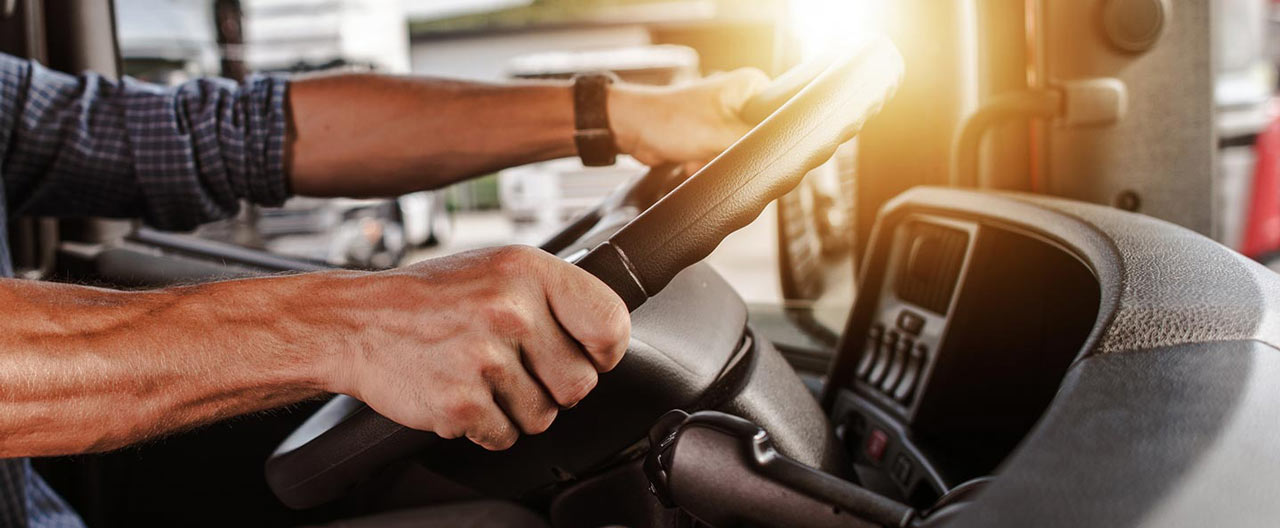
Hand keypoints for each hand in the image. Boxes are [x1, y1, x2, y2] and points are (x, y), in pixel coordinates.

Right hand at [319, 245, 629, 449]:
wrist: (356, 322)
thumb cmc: (433, 298)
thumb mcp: (499, 270)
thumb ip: (554, 297)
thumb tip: (606, 337)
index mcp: (528, 270)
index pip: (609, 322)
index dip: (605, 350)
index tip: (590, 355)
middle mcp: (510, 310)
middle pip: (580, 383)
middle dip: (553, 387)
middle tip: (517, 369)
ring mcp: (484, 357)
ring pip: (543, 416)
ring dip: (517, 408)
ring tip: (482, 377)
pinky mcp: (460, 401)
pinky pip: (505, 436)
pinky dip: (486, 427)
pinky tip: (463, 395)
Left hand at [608, 68, 769, 172]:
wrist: (632, 129)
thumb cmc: (670, 122)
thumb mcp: (721, 135)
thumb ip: (755, 143)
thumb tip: (780, 152)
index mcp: (749, 85)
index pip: (779, 114)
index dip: (768, 136)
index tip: (749, 147)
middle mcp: (739, 97)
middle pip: (757, 136)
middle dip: (734, 152)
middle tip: (716, 151)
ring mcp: (724, 115)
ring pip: (738, 150)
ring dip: (717, 159)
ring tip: (698, 155)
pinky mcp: (711, 132)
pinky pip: (721, 155)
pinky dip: (707, 161)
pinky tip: (690, 159)